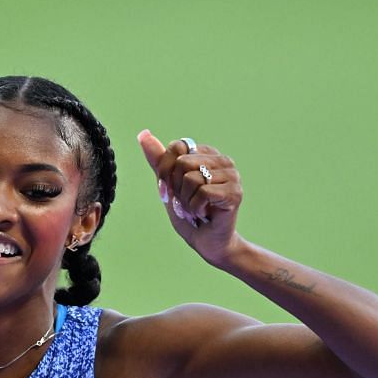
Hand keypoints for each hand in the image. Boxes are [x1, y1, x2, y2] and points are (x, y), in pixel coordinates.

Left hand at [137, 130, 238, 262]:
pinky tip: (204, 214)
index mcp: (207, 154)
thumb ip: (158, 161)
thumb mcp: (169, 186)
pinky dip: (195, 208)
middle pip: (183, 163)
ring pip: (191, 178)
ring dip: (186, 201)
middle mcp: (223, 160)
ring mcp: (232, 175)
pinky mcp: (235, 192)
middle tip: (187, 202)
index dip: (166, 172)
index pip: (176, 148)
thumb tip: (143, 134)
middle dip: (177, 189)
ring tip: (197, 209)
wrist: (208, 243)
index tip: (171, 191)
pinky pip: (202, 193)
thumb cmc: (189, 215)